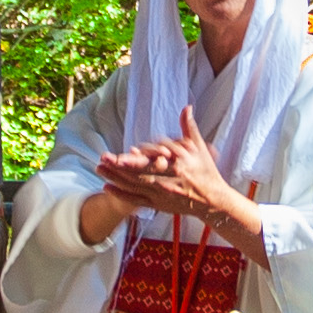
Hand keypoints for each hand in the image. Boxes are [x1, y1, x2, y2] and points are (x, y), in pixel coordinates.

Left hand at [100, 135, 262, 245]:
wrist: (213, 201)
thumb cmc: (206, 172)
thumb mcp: (199, 148)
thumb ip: (189, 128)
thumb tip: (187, 107)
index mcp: (178, 166)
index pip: (153, 162)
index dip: (136, 160)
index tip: (121, 156)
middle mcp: (168, 182)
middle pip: (139, 175)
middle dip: (119, 168)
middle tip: (102, 160)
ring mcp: (162, 195)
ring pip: (134, 187)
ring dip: (115, 178)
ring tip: (99, 169)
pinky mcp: (159, 205)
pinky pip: (136, 200)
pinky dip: (121, 195)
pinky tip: (107, 187)